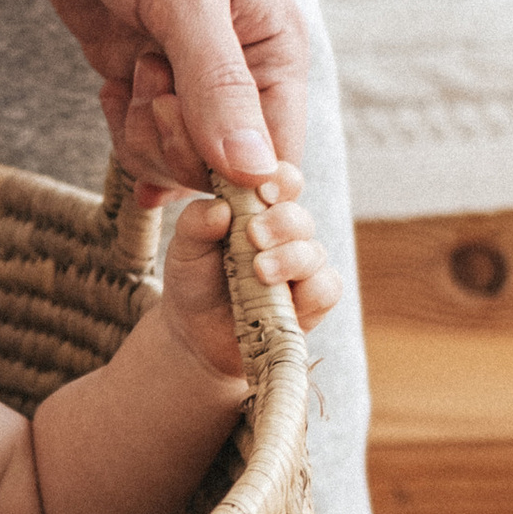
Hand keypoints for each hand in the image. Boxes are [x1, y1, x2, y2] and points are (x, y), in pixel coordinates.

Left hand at [11, 0, 306, 202]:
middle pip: (219, 171)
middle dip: (177, 146)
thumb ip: (218, 86)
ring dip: (141, 135)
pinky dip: (117, 126)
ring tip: (132, 68)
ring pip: (172, 161)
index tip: (196, 161)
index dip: (240, 184)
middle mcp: (237, 73)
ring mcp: (181, 75)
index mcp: (276, 52)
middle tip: (151, 82)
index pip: (277, 159)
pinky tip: (111, 84)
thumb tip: (253, 175)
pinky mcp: (133, 71)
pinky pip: (133, 138)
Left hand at [158, 164, 338, 381]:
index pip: (282, 181)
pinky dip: (311, 289)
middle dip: (281, 222)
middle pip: (299, 217)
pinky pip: (327, 287)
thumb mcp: (184, 248)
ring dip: (290, 258)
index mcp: (257, 209)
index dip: (279, 179)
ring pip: (315, 252)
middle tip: (253, 235)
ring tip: (260, 270)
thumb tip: (221, 208)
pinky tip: (286, 296)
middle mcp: (285, 234)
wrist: (196, 333)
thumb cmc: (195, 280)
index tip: (262, 190)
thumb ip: (196, 223)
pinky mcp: (312, 301)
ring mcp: (301, 267)